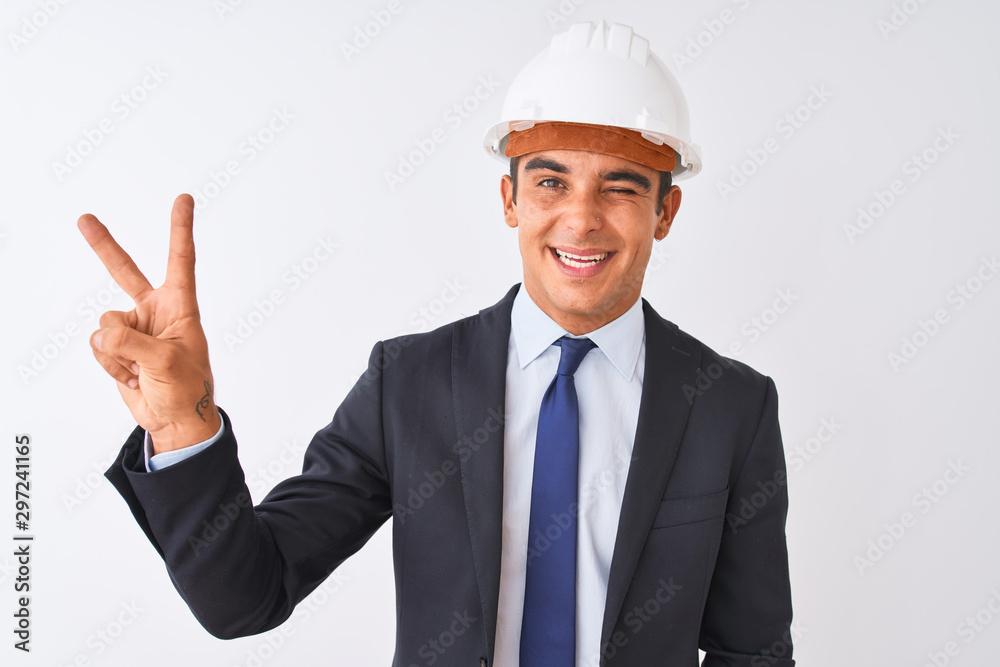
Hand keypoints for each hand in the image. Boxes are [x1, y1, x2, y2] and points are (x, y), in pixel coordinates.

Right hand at [78, 194, 220, 453]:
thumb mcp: (166, 363)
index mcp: (180, 307)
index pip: (181, 260)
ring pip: (105, 324)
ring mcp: (133, 329)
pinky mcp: (117, 347)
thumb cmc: (186, 388)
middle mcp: (155, 311)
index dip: (180, 229)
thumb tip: (101, 330)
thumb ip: (132, 341)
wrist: (174, 420)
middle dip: (104, 246)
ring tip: (140, 369)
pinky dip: (110, 365)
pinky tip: (129, 376)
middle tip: (84, 219)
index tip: (184, 199)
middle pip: (125, 272)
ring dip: (117, 352)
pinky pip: (98, 346)